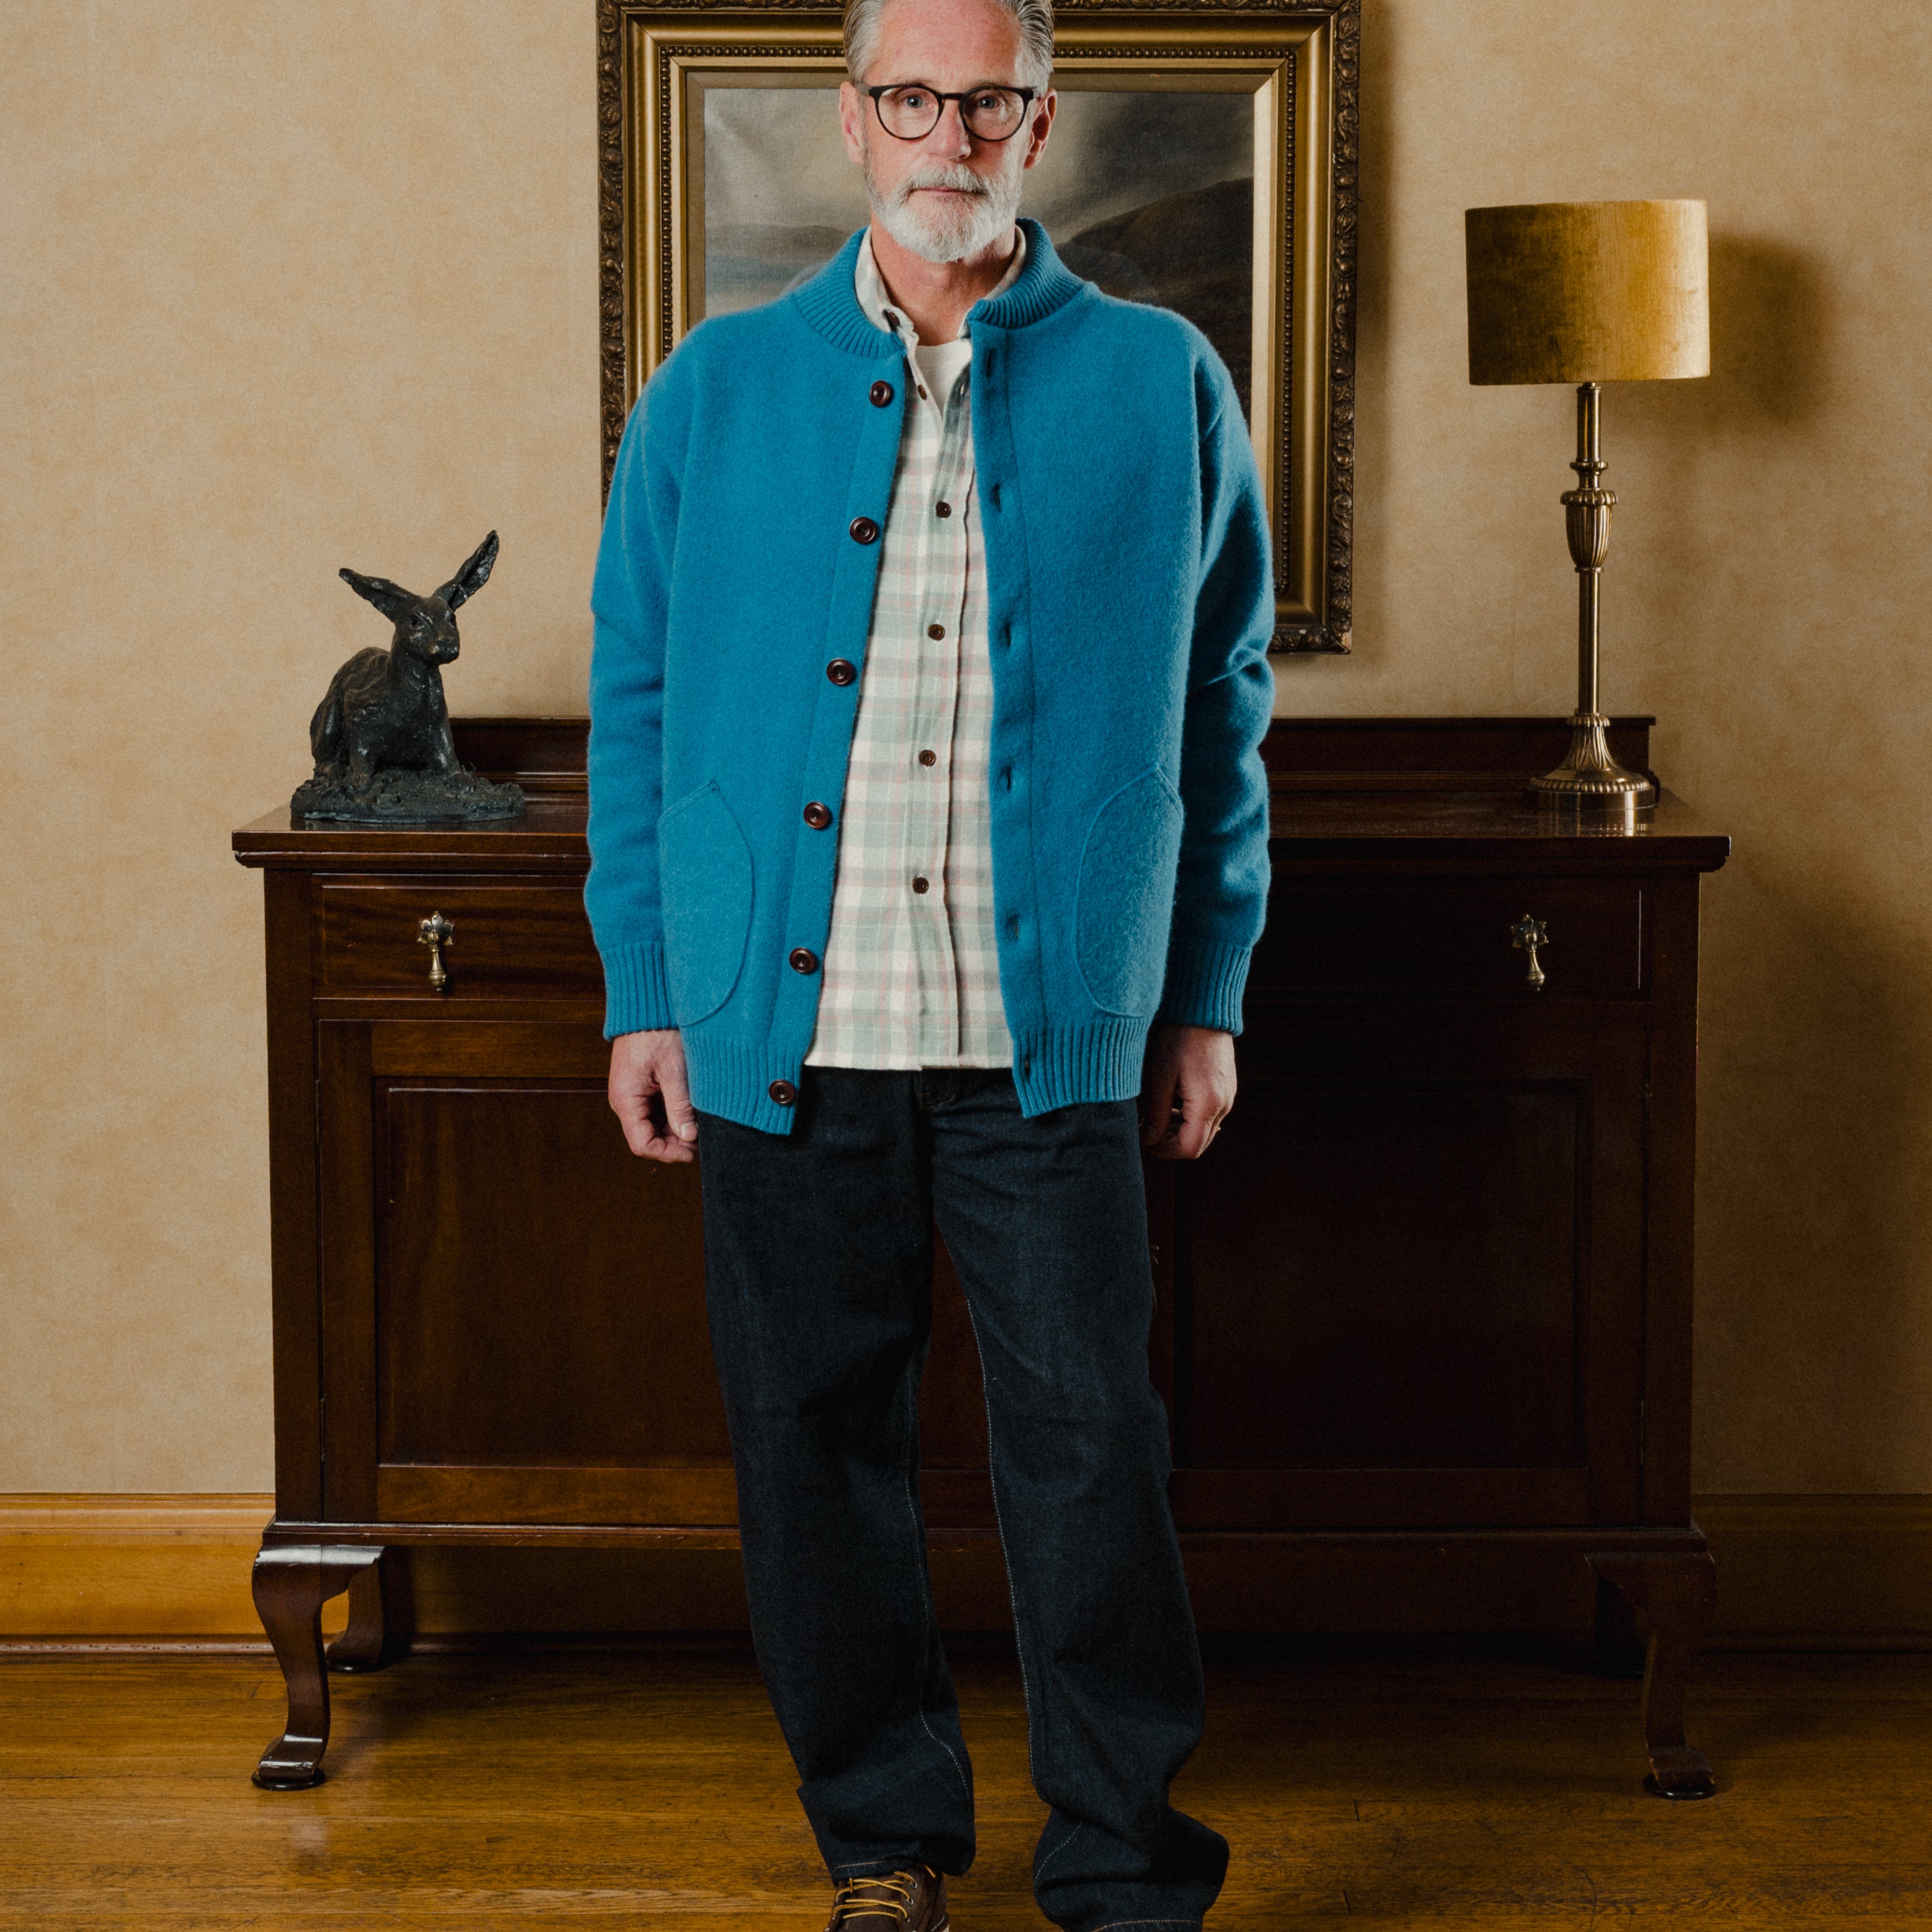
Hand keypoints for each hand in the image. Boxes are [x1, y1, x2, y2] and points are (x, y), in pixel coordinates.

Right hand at [608, 1028, 697, 1162]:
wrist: (647, 1005)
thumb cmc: (657, 1031)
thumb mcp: (674, 1069)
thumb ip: (680, 1105)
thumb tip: (689, 1137)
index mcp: (626, 1099)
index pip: (642, 1144)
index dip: (667, 1154)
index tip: (693, 1152)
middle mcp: (625, 1101)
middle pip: (648, 1138)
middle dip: (674, 1142)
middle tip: (702, 1135)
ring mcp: (632, 1094)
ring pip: (653, 1126)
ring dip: (675, 1129)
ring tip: (699, 1121)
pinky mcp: (641, 1087)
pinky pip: (655, 1111)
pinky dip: (673, 1115)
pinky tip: (691, 1109)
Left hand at [1140, 1024, 1235, 1159]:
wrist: (1202, 1008)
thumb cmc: (1177, 1037)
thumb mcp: (1159, 1077)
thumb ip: (1155, 1114)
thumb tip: (1148, 1140)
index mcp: (1208, 1104)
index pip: (1188, 1149)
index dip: (1163, 1150)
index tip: (1144, 1139)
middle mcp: (1224, 1104)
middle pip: (1198, 1144)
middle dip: (1170, 1142)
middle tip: (1147, 1127)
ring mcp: (1228, 1096)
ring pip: (1203, 1130)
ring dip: (1178, 1129)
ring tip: (1156, 1112)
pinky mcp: (1226, 1088)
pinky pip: (1209, 1114)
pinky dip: (1189, 1117)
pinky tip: (1171, 1101)